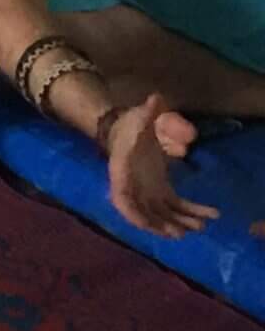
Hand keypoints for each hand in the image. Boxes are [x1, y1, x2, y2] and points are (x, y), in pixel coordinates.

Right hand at [105, 93, 217, 238]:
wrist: (123, 129)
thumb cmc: (128, 125)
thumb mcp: (136, 117)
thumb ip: (147, 111)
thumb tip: (156, 98)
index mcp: (122, 172)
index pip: (122, 198)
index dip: (132, 213)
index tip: (145, 224)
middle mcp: (132, 187)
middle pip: (144, 213)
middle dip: (161, 224)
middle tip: (182, 231)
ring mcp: (146, 191)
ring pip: (161, 214)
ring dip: (178, 222)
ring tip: (200, 226)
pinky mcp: (160, 190)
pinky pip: (175, 206)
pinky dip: (190, 212)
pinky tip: (209, 214)